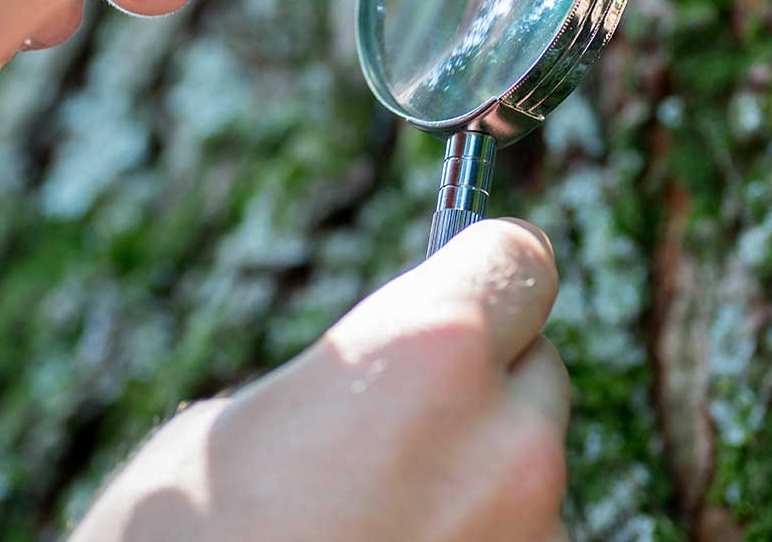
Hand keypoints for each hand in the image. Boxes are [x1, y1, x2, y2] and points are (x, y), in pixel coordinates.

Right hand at [68, 218, 570, 541]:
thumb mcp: (235, 430)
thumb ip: (345, 379)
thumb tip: (389, 373)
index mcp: (427, 353)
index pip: (520, 258)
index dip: (485, 268)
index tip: (464, 276)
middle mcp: (507, 439)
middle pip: (535, 369)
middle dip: (483, 383)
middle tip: (401, 423)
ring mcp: (533, 532)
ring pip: (528, 467)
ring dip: (478, 476)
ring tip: (376, 521)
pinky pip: (522, 538)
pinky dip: (476, 538)